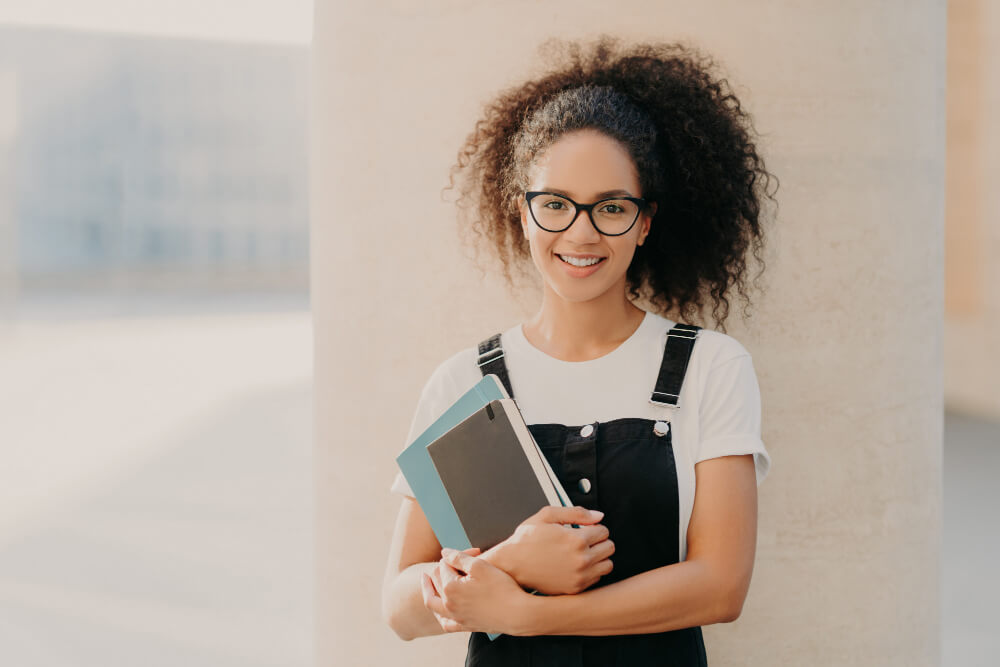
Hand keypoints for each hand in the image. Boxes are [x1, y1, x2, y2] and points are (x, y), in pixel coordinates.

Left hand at [421, 547, 531, 635]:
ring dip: (430, 591)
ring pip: (434, 605)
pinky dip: (439, 615)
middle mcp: (449, 605)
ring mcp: (456, 618)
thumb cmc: (501, 587)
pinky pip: (445, 623)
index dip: (454, 557)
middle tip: (446, 562)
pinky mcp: (464, 626)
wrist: (518, 614)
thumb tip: (443, 553)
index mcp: (450, 588)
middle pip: (436, 583)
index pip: (444, 566)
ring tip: (428, 582)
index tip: (468, 553)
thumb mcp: (480, 565)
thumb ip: (458, 557)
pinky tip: (441, 611)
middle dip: (441, 570)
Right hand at [484, 505, 613, 594]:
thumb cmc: (526, 539)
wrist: (511, 565)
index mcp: (576, 540)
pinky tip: (577, 566)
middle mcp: (581, 560)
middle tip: (585, 541)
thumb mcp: (546, 516)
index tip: (585, 530)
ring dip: (599, 557)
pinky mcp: (575, 589)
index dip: (594, 527)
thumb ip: (576, 512)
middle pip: (609, 547)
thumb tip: (598, 516)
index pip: (604, 531)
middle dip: (599, 541)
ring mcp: (579, 577)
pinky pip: (597, 579)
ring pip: (607, 565)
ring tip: (583, 554)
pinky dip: (592, 572)